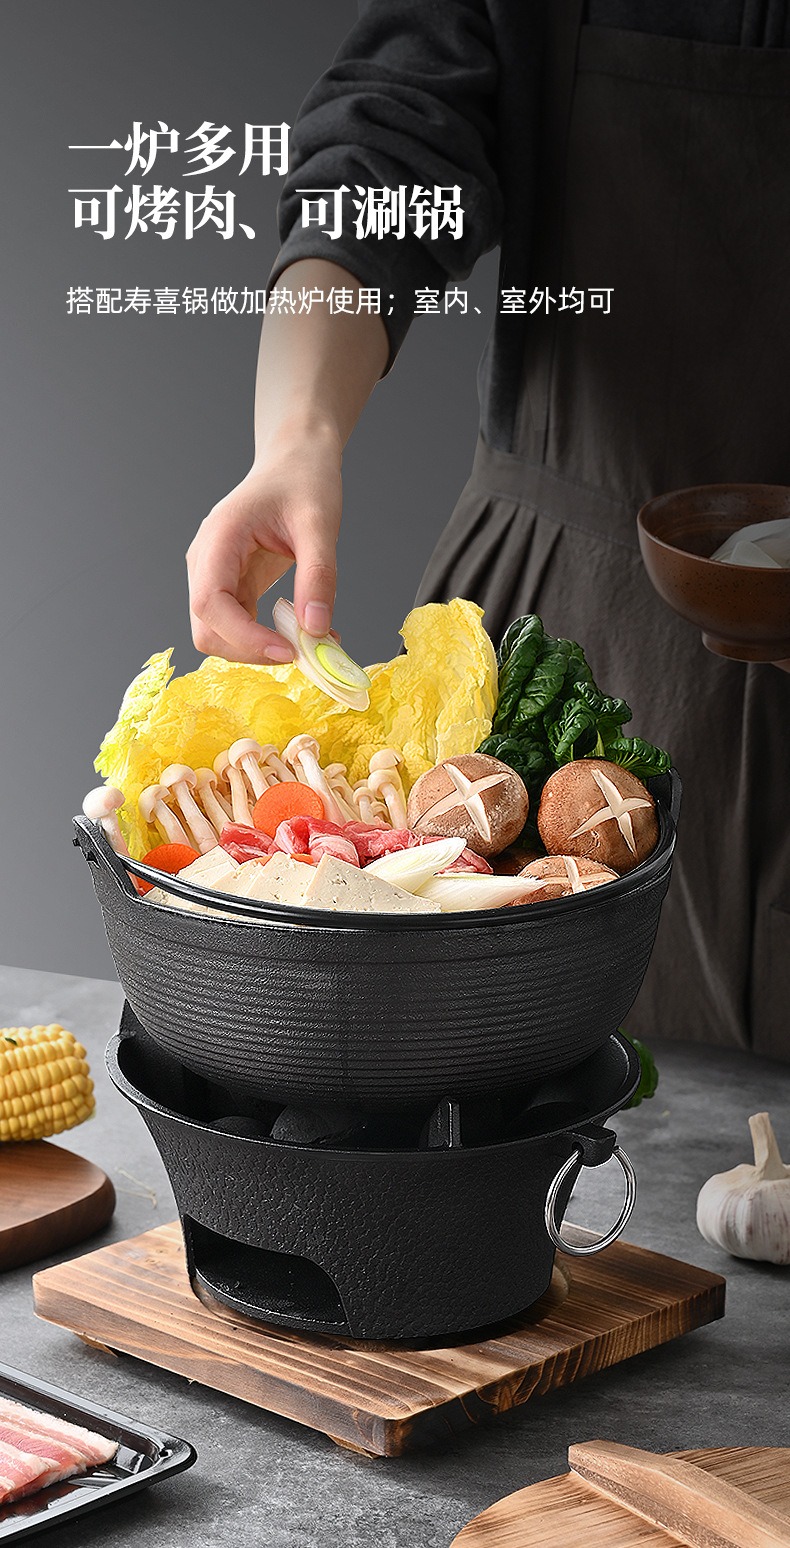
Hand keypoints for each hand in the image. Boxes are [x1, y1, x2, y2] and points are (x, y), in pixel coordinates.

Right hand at [187, 425, 341, 662]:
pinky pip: (242, 625)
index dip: (243, 636)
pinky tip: (304, 630)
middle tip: (303, 651)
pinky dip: (268, 638)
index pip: (209, 603)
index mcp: (219, 538)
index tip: (286, 650)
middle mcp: (207, 561)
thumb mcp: (320, 523)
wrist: (296, 462)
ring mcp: (216, 576)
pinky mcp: (233, 586)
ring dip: (260, 648)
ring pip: (221, 634)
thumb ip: (318, 576)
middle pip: (207, 628)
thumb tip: (316, 629)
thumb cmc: (303, 480)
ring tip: (309, 640)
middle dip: (250, 649)